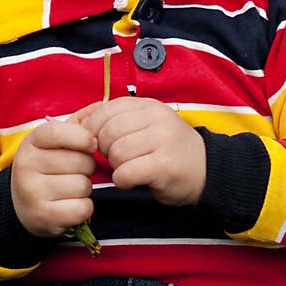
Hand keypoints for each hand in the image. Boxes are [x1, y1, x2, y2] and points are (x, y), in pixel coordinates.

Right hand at [10, 117, 96, 237]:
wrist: (21, 204)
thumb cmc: (47, 167)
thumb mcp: (55, 142)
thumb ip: (79, 123)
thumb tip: (103, 105)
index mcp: (31, 142)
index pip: (59, 132)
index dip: (83, 137)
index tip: (92, 144)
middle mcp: (26, 166)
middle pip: (80, 162)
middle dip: (87, 167)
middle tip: (77, 171)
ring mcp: (32, 193)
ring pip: (82, 186)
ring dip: (85, 188)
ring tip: (72, 188)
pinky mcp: (42, 216)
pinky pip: (81, 209)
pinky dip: (84, 208)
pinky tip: (72, 204)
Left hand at [76, 97, 205, 205]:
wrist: (208, 170)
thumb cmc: (169, 150)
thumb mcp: (146, 125)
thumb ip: (117, 120)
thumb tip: (77, 122)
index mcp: (148, 105)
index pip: (105, 110)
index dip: (93, 129)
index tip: (98, 144)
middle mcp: (157, 118)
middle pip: (107, 132)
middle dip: (104, 150)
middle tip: (116, 159)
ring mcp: (163, 140)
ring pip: (116, 153)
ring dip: (115, 166)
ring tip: (128, 168)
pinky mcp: (165, 165)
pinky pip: (126, 172)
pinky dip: (122, 180)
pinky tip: (132, 180)